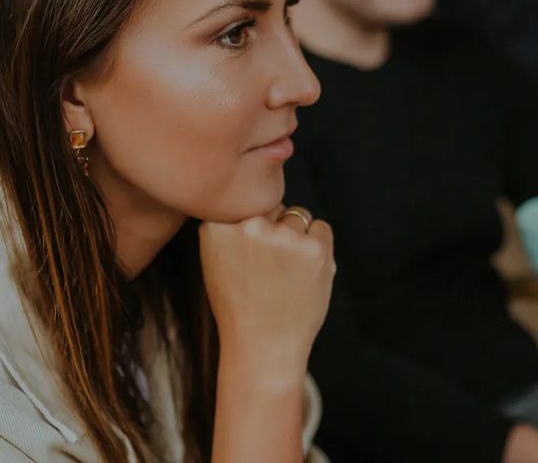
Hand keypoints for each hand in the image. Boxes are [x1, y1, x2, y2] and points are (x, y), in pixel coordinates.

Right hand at [199, 207, 334, 373]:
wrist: (263, 347)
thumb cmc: (239, 305)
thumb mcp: (216, 260)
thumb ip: (231, 226)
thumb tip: (255, 191)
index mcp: (217, 227)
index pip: (243, 203)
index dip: (249, 227)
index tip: (247, 253)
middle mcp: (250, 226)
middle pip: (272, 206)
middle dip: (274, 228)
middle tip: (267, 268)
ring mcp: (284, 236)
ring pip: (297, 215)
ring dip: (296, 237)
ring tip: (284, 275)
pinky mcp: (316, 248)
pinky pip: (321, 228)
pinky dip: (318, 246)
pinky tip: (304, 274)